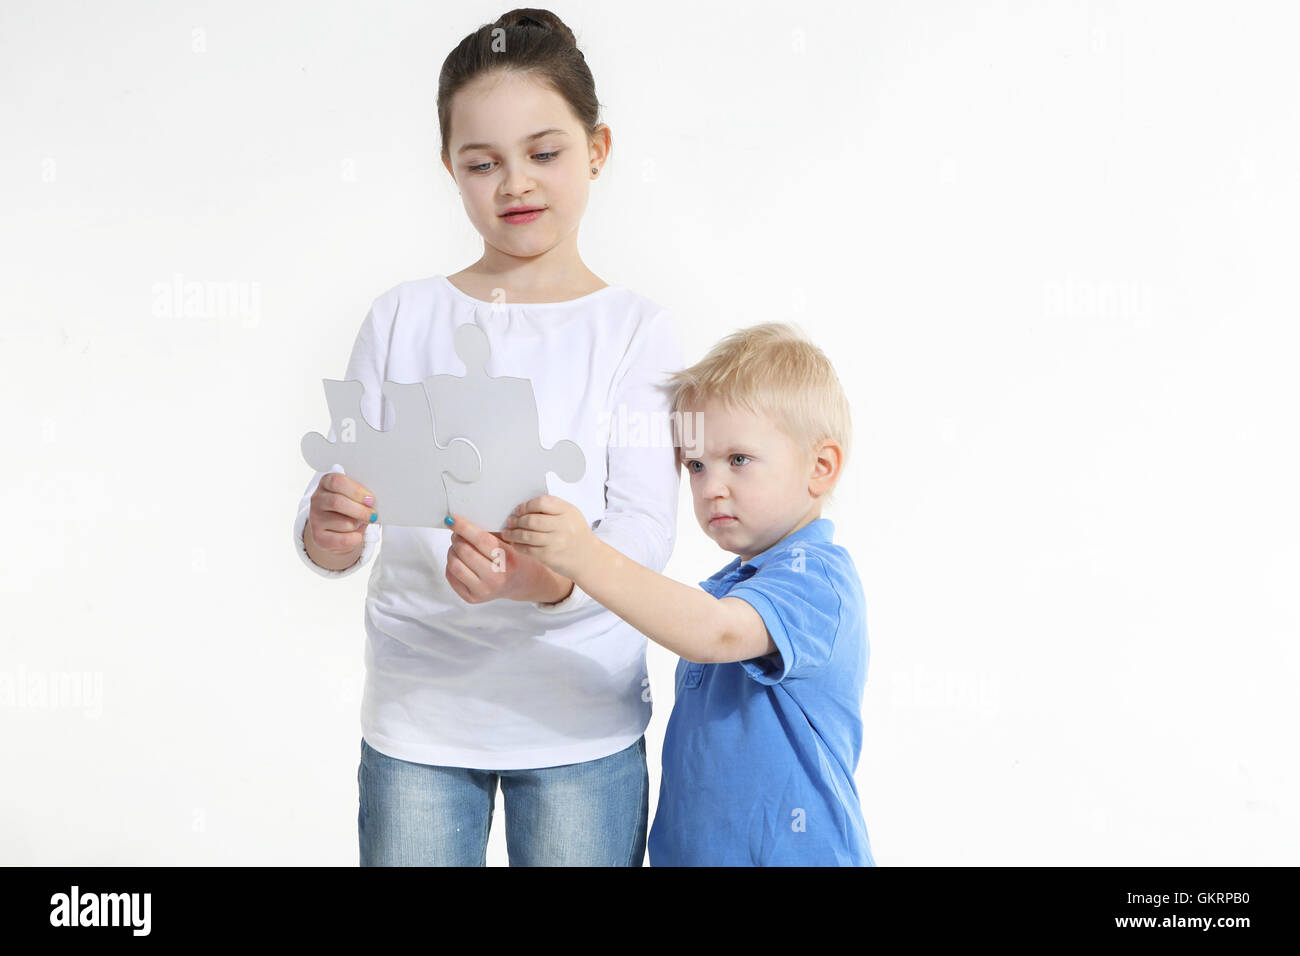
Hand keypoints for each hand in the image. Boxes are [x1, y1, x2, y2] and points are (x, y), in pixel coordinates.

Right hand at [307, 473, 376, 555]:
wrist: (335, 530)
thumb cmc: (348, 509)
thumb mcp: (353, 496)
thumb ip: (360, 496)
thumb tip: (371, 502)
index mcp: (326, 483)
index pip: (337, 481)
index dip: (356, 491)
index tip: (370, 499)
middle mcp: (317, 499)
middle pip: (337, 502)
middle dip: (360, 510)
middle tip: (373, 515)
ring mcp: (315, 518)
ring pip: (343, 522)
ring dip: (357, 525)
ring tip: (358, 524)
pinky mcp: (318, 537)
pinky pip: (343, 540)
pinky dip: (355, 538)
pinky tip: (355, 535)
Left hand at [444, 511, 565, 604]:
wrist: (521, 584)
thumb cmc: (514, 559)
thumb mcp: (509, 543)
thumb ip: (488, 534)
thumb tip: (461, 523)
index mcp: (507, 561)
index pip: (480, 540)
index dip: (463, 527)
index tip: (452, 519)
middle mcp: (495, 578)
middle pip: (464, 551)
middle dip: (457, 538)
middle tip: (458, 534)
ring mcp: (482, 590)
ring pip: (454, 565)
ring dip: (452, 551)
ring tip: (458, 547)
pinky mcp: (472, 598)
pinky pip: (451, 576)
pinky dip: (451, 564)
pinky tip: (460, 560)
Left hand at [500, 495, 598, 581]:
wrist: (588, 558)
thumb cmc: (576, 533)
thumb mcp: (570, 515)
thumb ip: (552, 508)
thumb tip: (524, 508)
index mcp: (568, 511)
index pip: (542, 502)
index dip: (527, 505)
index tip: (518, 510)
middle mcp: (563, 526)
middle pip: (532, 520)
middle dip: (517, 520)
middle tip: (510, 521)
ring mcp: (556, 542)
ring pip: (527, 535)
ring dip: (513, 533)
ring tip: (507, 532)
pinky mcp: (550, 556)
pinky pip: (528, 549)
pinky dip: (518, 545)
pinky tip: (515, 543)